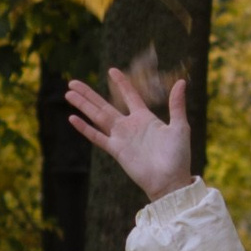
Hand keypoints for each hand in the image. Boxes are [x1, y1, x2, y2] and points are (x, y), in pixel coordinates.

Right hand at [67, 68, 193, 200]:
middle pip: (104, 105)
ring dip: (83, 105)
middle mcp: (129, 126)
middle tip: (73, 82)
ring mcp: (121, 138)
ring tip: (68, 93)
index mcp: (145, 118)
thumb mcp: (180, 127)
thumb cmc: (178, 156)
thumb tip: (181, 81)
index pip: (130, 96)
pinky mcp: (116, 150)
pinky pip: (97, 137)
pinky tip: (72, 119)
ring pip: (97, 117)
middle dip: (89, 93)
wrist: (170, 180)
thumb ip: (177, 105)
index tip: (111, 70)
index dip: (121, 83)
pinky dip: (85, 128)